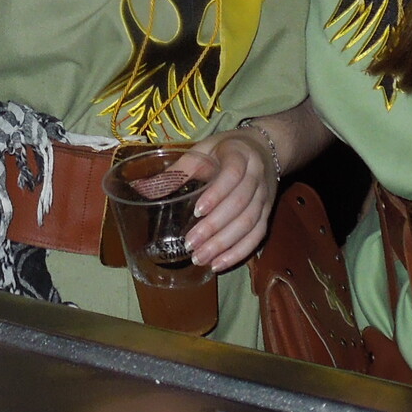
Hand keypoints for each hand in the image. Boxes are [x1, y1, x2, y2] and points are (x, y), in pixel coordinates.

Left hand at [185, 130, 276, 271]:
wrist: (265, 148)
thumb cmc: (225, 150)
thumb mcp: (202, 151)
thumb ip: (178, 171)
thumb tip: (143, 189)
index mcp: (240, 155)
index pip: (233, 175)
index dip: (217, 194)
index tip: (197, 211)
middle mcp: (257, 177)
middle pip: (240, 204)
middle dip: (215, 227)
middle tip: (190, 244)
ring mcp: (265, 197)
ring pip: (250, 223)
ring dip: (225, 244)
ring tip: (201, 258)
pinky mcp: (267, 213)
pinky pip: (257, 236)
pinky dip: (239, 252)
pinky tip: (219, 264)